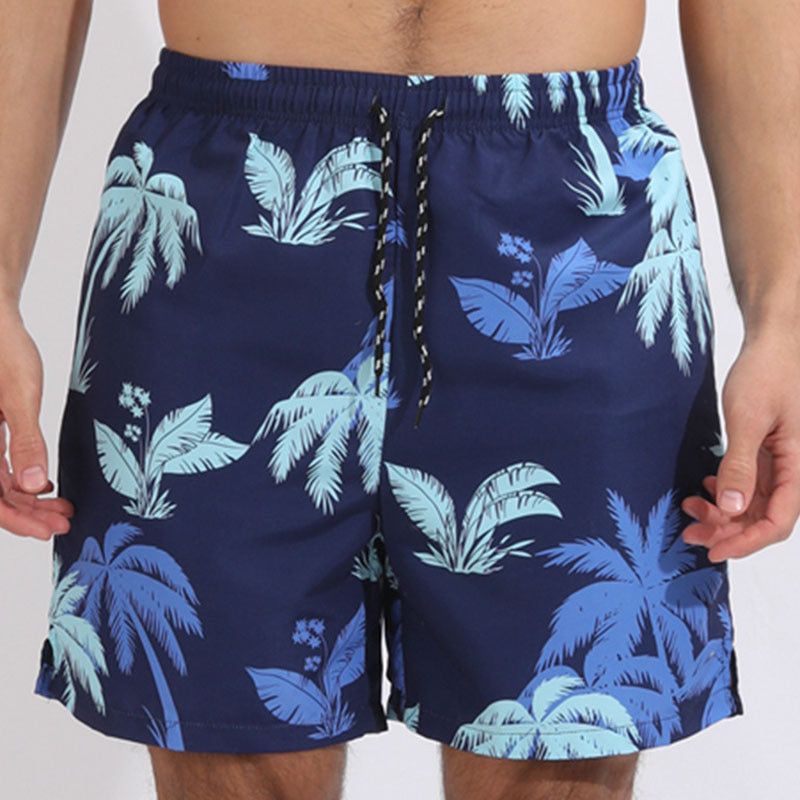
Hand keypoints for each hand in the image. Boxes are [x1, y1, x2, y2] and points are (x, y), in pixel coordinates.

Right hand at [0, 307, 73, 538]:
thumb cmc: (4, 351)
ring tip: (62, 509)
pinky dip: (24, 479)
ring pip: (0, 484)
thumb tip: (35, 487)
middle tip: (64, 524)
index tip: (47, 531)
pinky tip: (47, 485)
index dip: (16, 520)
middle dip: (29, 513)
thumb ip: (26, 442)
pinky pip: (1, 467)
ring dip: (30, 499)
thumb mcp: (20, 398)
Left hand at [681, 331, 799, 561]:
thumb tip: (733, 508)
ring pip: (753, 504)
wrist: (771, 343)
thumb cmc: (766, 374)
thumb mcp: (748, 419)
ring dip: (723, 514)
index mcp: (798, 466)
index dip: (747, 542)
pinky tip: (706, 488)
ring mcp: (779, 463)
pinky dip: (726, 493)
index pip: (778, 521)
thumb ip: (741, 464)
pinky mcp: (766, 453)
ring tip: (690, 511)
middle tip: (691, 534)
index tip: (715, 551)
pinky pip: (748, 485)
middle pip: (763, 518)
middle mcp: (792, 470)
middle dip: (728, 531)